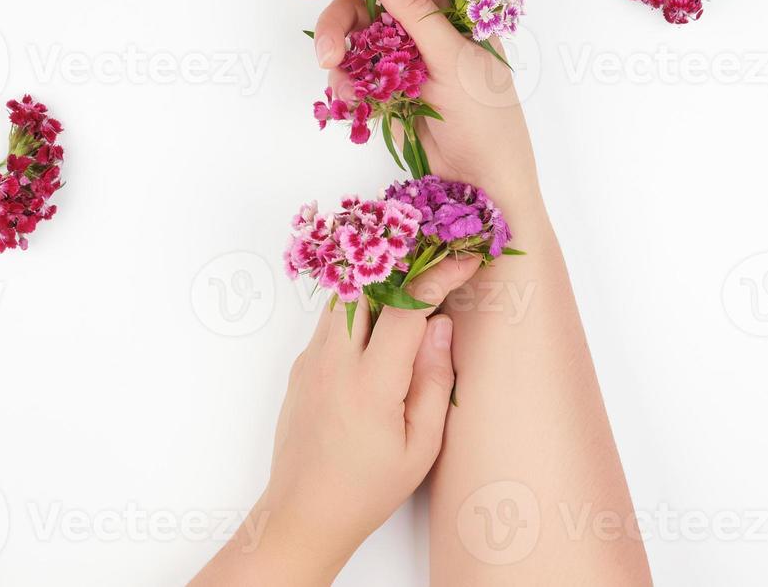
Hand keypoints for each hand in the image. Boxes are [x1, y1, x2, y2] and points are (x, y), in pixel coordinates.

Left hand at [190, 258, 475, 585]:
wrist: (303, 512)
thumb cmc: (367, 489)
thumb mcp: (419, 446)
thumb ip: (433, 380)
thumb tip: (439, 326)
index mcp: (370, 382)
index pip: (406, 307)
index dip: (440, 275)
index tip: (466, 260)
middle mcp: (333, 361)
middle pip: (364, 284)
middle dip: (403, 263)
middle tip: (435, 256)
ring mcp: (310, 361)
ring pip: (343, 298)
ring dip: (378, 284)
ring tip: (413, 285)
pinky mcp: (301, 367)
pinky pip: (331, 322)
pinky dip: (358, 309)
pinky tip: (381, 325)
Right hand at [299, 0, 541, 217]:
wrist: (480, 180)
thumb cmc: (488, 117)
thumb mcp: (453, 59)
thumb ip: (415, 9)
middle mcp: (421, 14)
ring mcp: (399, 45)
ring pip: (350, 21)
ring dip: (334, 38)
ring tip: (332, 67)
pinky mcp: (382, 77)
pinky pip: (349, 61)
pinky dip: (341, 74)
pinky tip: (350, 95)